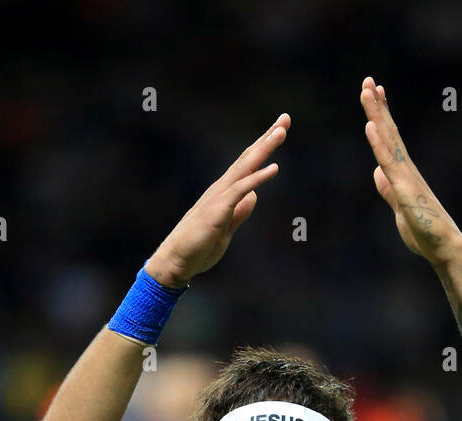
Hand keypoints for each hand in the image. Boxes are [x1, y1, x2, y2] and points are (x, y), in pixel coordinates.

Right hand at [148, 113, 289, 286]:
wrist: (176, 261)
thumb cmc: (198, 247)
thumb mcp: (226, 228)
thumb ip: (240, 212)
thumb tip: (252, 196)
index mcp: (225, 193)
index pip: (247, 165)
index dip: (263, 147)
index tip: (279, 130)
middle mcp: (222, 189)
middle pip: (248, 158)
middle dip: (267, 138)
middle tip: (285, 119)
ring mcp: (219, 198)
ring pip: (244, 167)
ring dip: (264, 149)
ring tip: (280, 132)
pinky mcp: (218, 210)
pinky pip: (240, 190)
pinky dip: (257, 178)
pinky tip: (273, 168)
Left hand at [360, 77, 461, 263]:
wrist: (445, 248)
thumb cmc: (426, 232)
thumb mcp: (400, 207)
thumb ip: (388, 190)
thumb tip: (378, 173)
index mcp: (404, 173)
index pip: (390, 139)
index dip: (381, 115)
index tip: (375, 93)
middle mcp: (407, 169)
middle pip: (389, 131)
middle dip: (378, 106)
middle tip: (368, 80)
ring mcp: (406, 177)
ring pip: (388, 140)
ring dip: (377, 114)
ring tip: (368, 91)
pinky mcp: (405, 190)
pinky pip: (389, 163)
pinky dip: (379, 143)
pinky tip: (370, 125)